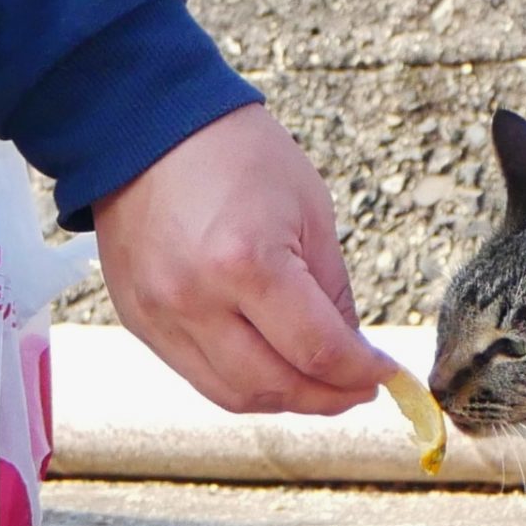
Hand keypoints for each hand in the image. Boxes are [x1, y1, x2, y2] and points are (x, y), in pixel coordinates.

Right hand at [93, 103, 398, 414]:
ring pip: (235, 395)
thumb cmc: (237, 156)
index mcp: (246, 263)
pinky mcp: (139, 322)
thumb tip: (353, 354)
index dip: (361, 374)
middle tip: (359, 388)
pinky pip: (200, 377)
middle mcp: (195, 299)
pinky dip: (245, 385)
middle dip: (329, 398)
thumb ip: (333, 293)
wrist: (148, 125)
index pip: (317, 351)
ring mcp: (160, 315)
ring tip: (322, 385)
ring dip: (288, 400)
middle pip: (275, 387)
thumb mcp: (311, 212)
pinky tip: (275, 369)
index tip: (386, 376)